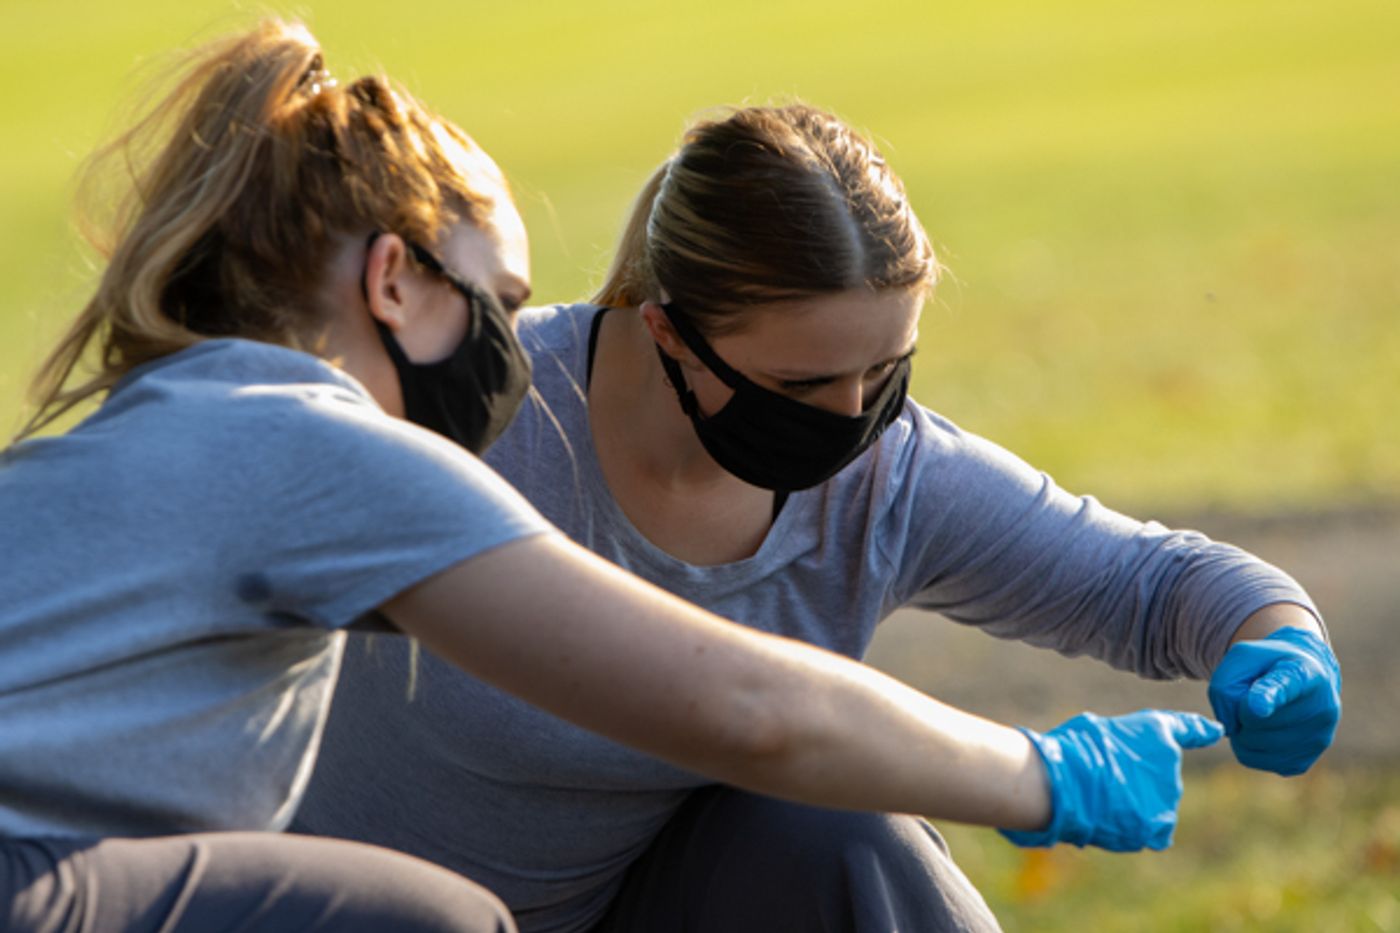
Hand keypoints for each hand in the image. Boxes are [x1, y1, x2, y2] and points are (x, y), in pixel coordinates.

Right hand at [999, 709, 1222, 851]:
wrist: (1067, 785)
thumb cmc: (1071, 750)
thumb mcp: (1095, 729)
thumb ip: (1122, 743)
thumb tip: (1120, 765)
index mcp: (1156, 731)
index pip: (1186, 728)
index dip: (1201, 730)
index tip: (1216, 731)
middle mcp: (1171, 764)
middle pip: (1158, 777)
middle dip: (1136, 781)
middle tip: (1102, 779)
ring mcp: (1167, 799)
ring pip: (1154, 806)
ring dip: (1135, 806)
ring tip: (1102, 801)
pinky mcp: (1157, 828)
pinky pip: (1154, 832)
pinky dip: (1138, 829)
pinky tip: (1116, 822)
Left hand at [1208, 626, 1340, 775]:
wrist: (1300, 678)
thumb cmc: (1265, 666)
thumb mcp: (1241, 659)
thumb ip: (1226, 687)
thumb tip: (1232, 728)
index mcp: (1303, 673)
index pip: (1284, 686)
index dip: (1270, 696)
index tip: (1258, 706)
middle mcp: (1320, 708)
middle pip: (1252, 719)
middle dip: (1240, 708)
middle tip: (1255, 695)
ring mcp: (1317, 740)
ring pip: (1249, 742)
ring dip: (1241, 727)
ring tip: (1260, 711)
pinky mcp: (1302, 763)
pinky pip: (1251, 758)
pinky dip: (1244, 745)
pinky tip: (1260, 729)